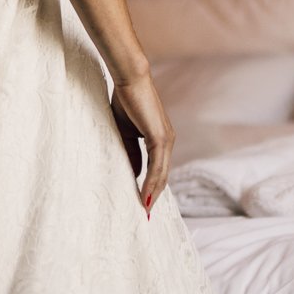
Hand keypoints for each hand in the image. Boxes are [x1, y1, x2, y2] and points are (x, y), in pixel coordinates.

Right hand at [110, 74, 174, 215]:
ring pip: (161, 173)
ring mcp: (165, 139)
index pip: (158, 169)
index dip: (152, 186)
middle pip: (163, 175)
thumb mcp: (126, 132)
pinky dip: (151, 182)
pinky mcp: (160, 137)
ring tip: (145, 211)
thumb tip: (135, 172)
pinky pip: (156, 165)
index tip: (143, 203)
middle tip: (145, 215)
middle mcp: (167, 141)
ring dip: (153, 193)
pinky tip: (145, 195)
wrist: (129, 79)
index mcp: (160, 139)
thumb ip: (131, 151)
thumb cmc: (126, 100)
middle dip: (154, 195)